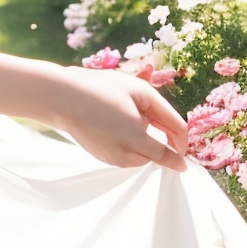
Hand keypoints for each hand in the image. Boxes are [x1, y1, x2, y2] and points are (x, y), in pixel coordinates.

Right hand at [49, 67, 188, 172]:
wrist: (61, 98)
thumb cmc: (101, 89)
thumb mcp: (140, 92)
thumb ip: (167, 118)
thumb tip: (180, 150)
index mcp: (137, 139)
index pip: (167, 154)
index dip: (180, 150)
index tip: (185, 151)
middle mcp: (126, 155)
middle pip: (155, 153)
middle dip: (156, 136)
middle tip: (139, 109)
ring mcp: (113, 159)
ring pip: (141, 155)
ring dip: (142, 139)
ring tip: (122, 113)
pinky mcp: (104, 158)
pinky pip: (126, 154)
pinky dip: (128, 142)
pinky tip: (112, 122)